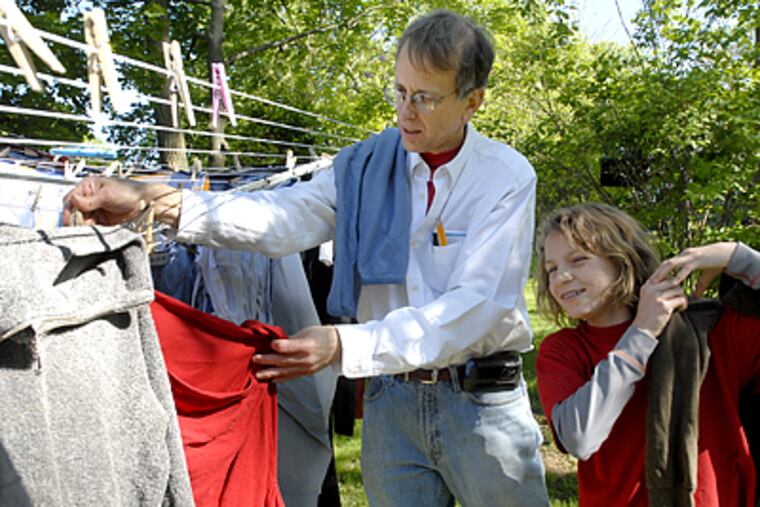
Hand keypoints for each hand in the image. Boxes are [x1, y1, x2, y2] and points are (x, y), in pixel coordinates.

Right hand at [63, 176, 180, 226]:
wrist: (146, 202)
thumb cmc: (129, 192)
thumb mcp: (107, 195)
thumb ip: (90, 200)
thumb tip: (73, 201)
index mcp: (88, 187)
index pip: (71, 200)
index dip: (69, 211)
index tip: (70, 222)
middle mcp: (89, 198)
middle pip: (74, 212)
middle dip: (76, 221)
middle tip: (80, 229)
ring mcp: (95, 210)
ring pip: (82, 221)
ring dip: (84, 228)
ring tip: (89, 232)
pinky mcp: (102, 221)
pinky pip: (92, 227)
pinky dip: (91, 231)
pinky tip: (94, 234)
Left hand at [253, 325, 341, 381]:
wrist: (337, 347)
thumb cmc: (322, 336)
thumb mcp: (307, 332)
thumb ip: (291, 339)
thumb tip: (275, 343)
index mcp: (308, 344)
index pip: (290, 346)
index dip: (278, 345)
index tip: (270, 343)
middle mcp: (307, 358)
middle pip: (284, 360)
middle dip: (268, 360)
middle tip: (256, 359)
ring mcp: (307, 367)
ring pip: (286, 371)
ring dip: (270, 373)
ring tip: (259, 374)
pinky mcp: (306, 373)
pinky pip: (292, 377)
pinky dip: (281, 379)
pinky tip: (272, 380)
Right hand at [632, 276, 687, 337]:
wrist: (642, 330)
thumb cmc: (648, 315)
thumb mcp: (648, 298)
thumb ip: (656, 289)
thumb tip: (673, 280)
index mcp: (647, 286)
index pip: (662, 271)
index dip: (672, 273)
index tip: (677, 281)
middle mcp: (650, 289)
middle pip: (673, 280)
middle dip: (678, 290)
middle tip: (678, 299)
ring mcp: (656, 297)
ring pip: (679, 289)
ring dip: (682, 297)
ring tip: (679, 305)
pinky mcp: (664, 305)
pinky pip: (681, 299)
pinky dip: (683, 304)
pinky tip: (680, 309)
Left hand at [651, 242, 736, 296]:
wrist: (728, 254)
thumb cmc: (715, 265)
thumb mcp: (705, 278)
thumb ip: (699, 287)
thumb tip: (695, 297)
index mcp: (683, 258)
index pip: (666, 266)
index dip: (658, 274)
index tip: (650, 283)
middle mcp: (683, 256)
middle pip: (665, 264)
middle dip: (656, 274)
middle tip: (648, 284)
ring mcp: (690, 257)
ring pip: (672, 264)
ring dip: (663, 273)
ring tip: (657, 283)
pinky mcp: (698, 260)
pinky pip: (686, 268)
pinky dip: (679, 275)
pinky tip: (674, 283)